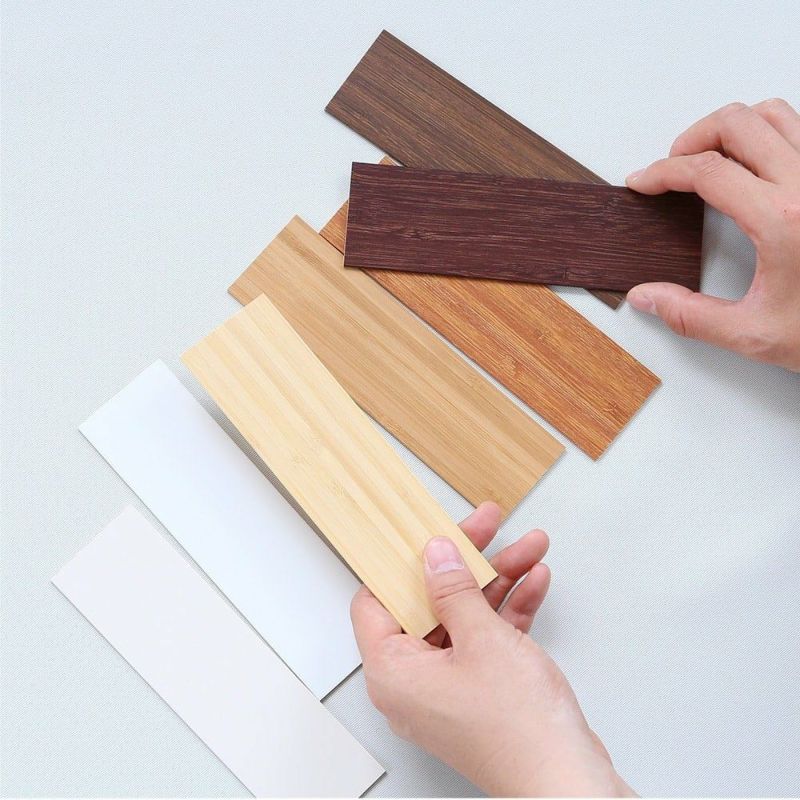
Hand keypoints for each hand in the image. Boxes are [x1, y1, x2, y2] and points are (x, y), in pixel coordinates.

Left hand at [351, 502, 633, 796]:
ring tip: (528, 547)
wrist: (568, 781)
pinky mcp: (482, 691)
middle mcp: (415, 682)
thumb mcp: (483, 639)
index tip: (424, 533)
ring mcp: (450, 687)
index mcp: (394, 672)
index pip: (377, 600)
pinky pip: (488, 638)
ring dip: (499, 580)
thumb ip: (454, 590)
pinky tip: (534, 581)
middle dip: (468, 563)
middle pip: (429, 602)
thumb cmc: (519, 731)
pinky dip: (510, 610)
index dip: (401, 563)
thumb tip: (435, 554)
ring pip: (466, 616)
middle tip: (486, 527)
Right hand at [626, 99, 799, 370]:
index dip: (663, 172)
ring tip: (709, 157)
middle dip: (692, 139)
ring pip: (774, 114)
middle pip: (737, 123)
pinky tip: (753, 163)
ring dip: (732, 128)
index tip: (643, 181)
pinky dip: (767, 133)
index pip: (707, 171)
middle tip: (672, 168)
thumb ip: (691, 316)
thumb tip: (649, 298)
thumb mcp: (755, 334)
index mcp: (782, 219)